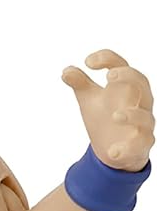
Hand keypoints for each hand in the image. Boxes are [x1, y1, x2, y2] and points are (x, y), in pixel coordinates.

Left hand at [61, 50, 154, 172]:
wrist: (112, 151)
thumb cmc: (104, 119)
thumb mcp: (89, 100)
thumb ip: (80, 84)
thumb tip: (66, 71)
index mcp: (125, 87)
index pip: (121, 65)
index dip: (107, 59)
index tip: (88, 62)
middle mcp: (138, 103)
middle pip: (141, 83)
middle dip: (128, 76)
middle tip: (109, 76)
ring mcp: (142, 124)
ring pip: (145, 116)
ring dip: (131, 115)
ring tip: (114, 116)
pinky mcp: (141, 145)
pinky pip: (139, 145)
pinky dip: (126, 148)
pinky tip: (113, 152)